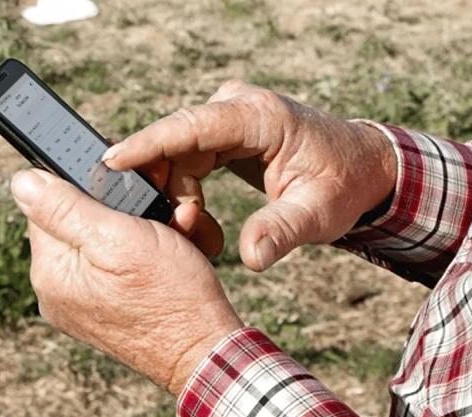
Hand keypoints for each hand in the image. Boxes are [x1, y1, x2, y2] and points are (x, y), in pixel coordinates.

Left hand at [10, 169, 242, 394]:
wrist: (207, 353)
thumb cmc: (171, 296)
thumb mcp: (117, 239)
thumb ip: (64, 208)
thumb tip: (22, 181)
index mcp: (50, 272)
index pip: (49, 204)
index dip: (90, 186)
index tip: (130, 188)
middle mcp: (58, 292)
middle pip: (80, 222)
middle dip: (124, 210)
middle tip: (165, 213)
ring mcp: (82, 306)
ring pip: (105, 241)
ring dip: (142, 230)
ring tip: (176, 236)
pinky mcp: (107, 312)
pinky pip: (118, 267)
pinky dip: (145, 255)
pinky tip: (170, 258)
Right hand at [102, 80, 396, 270]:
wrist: (360, 169)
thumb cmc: (342, 186)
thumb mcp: (318, 214)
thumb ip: (282, 232)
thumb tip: (251, 257)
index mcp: (261, 116)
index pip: (192, 125)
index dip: (149, 143)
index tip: (112, 162)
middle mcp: (240, 106)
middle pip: (178, 139)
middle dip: (162, 183)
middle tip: (171, 228)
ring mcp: (230, 115)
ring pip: (178, 150)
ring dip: (173, 190)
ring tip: (189, 229)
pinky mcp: (225, 129)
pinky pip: (187, 154)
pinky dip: (182, 186)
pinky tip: (187, 215)